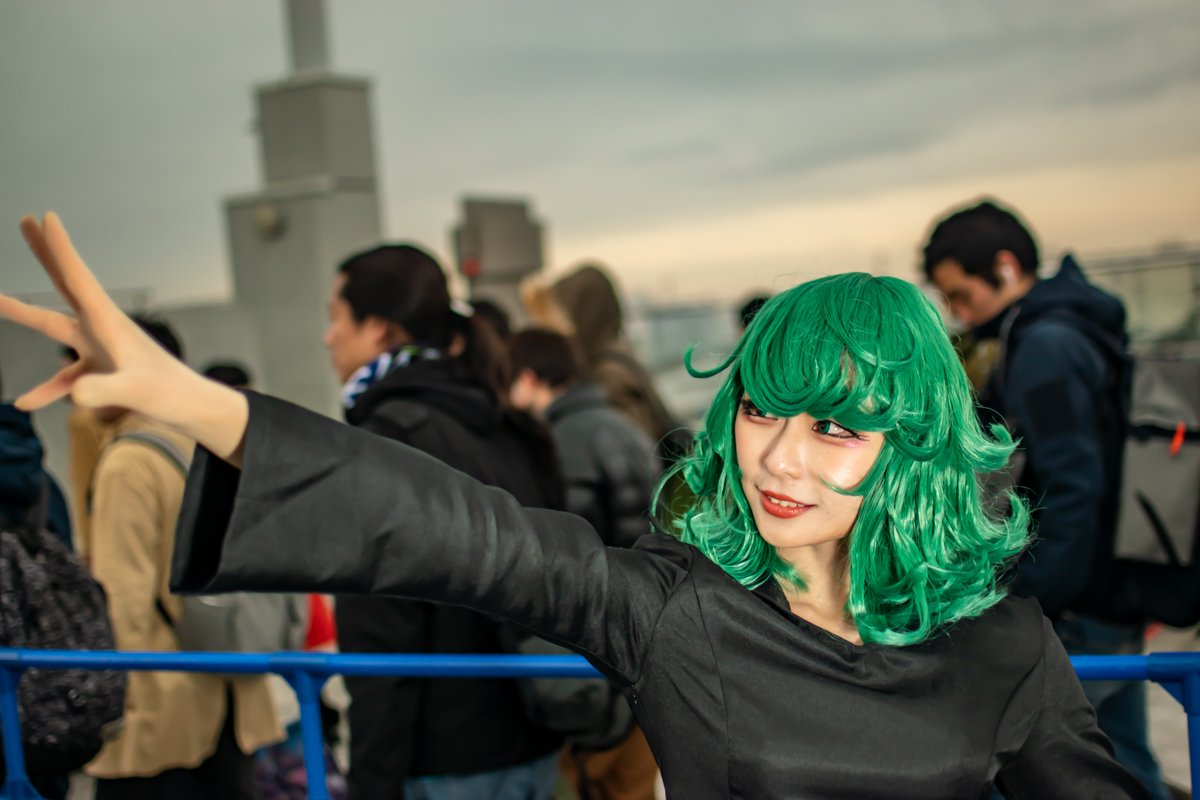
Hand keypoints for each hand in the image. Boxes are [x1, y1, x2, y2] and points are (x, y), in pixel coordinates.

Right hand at [0, 213, 248, 460]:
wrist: (193, 408)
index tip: (45, 217)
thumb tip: (75, 394)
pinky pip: (65, 377)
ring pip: (55, 325)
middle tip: (25, 220)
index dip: (61, 249)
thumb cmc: (171, 395)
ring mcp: (100, 348)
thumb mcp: (136, 393)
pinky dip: (47, 389)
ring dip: (24, 312)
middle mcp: (102, 328)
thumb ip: (104, 392)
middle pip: (65, 284)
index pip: (79, 279)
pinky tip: (25, 403)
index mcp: (109, 323)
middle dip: (44, 254)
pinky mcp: (101, 371)